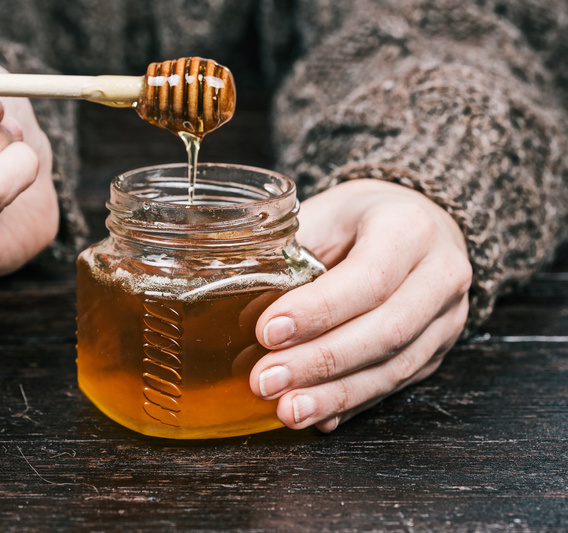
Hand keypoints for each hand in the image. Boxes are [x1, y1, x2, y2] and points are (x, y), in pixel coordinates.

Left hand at [250, 179, 472, 431]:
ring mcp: (445, 320)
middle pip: (387, 331)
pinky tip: (314, 416)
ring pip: (394, 368)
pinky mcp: (436, 352)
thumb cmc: (358, 219)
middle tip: (267, 380)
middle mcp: (441, 275)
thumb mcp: (324, 215)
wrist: (416, 225)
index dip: (318, 310)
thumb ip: (291, 255)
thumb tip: (240, 310)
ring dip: (334, 395)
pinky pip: (393, 387)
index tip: (268, 331)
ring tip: (286, 410)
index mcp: (411, 228)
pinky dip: (349, 404)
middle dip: (321, 362)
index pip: (370, 277)